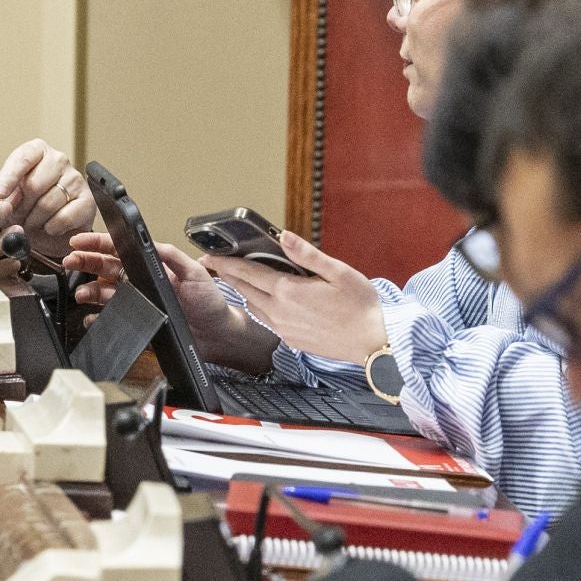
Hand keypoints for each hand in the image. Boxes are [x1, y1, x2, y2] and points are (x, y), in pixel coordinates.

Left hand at [0, 139, 93, 258]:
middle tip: (16, 217)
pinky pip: (64, 217)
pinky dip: (51, 228)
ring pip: (48, 203)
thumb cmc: (23, 207)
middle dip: (20, 207)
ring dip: (34, 220)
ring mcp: (75, 180)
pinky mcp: (87, 201)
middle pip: (34, 184)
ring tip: (31, 223)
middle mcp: (58, 160)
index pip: (23, 158)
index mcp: (36, 151)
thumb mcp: (2, 193)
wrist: (47, 231)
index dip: (9, 177)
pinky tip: (48, 227)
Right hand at [62, 232, 277, 374]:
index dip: (98, 243)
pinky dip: (97, 318)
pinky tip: (91, 317)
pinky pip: (110, 318)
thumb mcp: (194, 272)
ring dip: (89, 290)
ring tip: (82, 293)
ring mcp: (136, 301)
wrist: (217, 335)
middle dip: (85, 262)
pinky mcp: (136, 321)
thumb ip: (171, 255)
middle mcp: (139, 281)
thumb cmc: (209, 302)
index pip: (119, 249)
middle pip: (104, 268)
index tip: (79, 241)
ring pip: (103, 292)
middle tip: (70, 261)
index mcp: (150, 265)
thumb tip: (148, 241)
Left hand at [205, 231, 385, 364]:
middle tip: (213, 264)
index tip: (209, 256)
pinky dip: (259, 307)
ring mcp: (283, 329)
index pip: (247, 272)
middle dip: (227, 275)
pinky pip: (267, 321)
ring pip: (253, 306)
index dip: (225, 263)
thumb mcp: (338, 272)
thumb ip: (306, 255)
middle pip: (244, 290)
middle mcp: (280, 312)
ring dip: (242, 292)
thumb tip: (283, 237)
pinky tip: (264, 302)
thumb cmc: (361, 306)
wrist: (372, 344)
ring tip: (235, 279)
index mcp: (288, 291)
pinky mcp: (291, 340)